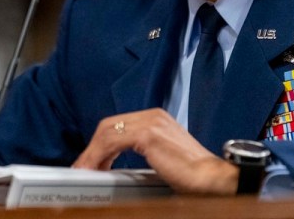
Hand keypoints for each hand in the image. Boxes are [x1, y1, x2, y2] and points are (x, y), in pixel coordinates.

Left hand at [72, 108, 237, 194]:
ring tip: (84, 171)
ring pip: (107, 132)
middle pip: (109, 125)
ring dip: (91, 153)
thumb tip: (120, 167)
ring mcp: (151, 122)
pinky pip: (112, 141)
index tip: (92, 162)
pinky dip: (98, 156)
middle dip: (93, 148)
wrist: (209, 178)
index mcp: (158, 118)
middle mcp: (154, 115)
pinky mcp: (148, 134)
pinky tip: (93, 169)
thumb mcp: (164, 158)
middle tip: (83, 168)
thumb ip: (145, 154)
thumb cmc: (192, 173)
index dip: (101, 144)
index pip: (119, 125)